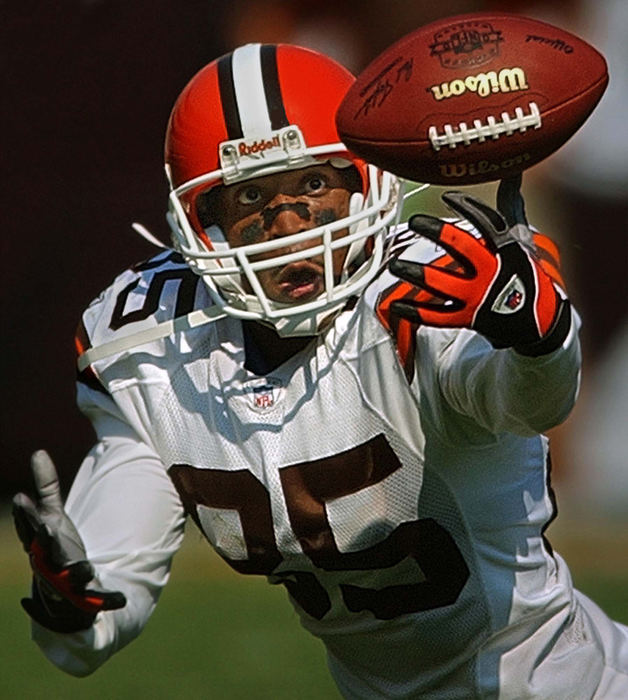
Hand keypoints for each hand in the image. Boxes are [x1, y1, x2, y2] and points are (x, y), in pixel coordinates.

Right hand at [13, 450, 125, 631]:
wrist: (63, 594)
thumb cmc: (56, 547)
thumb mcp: (53, 517)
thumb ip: (47, 487)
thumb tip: (38, 452)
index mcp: (41, 542)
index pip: (29, 528)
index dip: (25, 516)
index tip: (21, 498)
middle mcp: (50, 562)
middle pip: (45, 552)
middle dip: (44, 541)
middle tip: (46, 528)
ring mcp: (67, 581)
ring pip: (70, 577)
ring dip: (76, 574)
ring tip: (83, 568)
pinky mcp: (87, 595)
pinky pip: (98, 599)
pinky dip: (108, 600)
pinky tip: (120, 599)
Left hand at [388, 191, 570, 355]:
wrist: (541, 321)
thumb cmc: (525, 276)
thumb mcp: (521, 241)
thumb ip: (509, 209)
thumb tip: (511, 177)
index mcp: (506, 250)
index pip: (486, 222)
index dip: (467, 207)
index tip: (448, 197)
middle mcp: (491, 272)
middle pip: (460, 248)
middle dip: (436, 232)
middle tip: (415, 221)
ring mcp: (478, 297)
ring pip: (442, 283)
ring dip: (415, 272)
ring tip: (395, 265)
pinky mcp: (468, 318)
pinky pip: (437, 316)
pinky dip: (415, 311)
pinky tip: (397, 305)